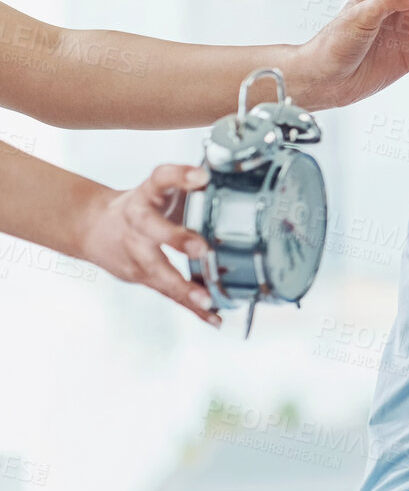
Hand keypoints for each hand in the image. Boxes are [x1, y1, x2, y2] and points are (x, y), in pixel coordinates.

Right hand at [77, 164, 220, 325]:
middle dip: (176, 239)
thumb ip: (191, 182)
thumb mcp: (161, 188)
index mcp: (146, 196)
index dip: (179, 175)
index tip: (201, 174)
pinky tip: (214, 319)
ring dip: (184, 287)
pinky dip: (192, 309)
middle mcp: (138, 223)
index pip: (160, 179)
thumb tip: (233, 171)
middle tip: (201, 248)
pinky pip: (169, 293)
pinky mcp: (142, 277)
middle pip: (153, 230)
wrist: (93, 228)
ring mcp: (137, 253)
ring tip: (206, 300)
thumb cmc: (143, 205)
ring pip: (158, 270)